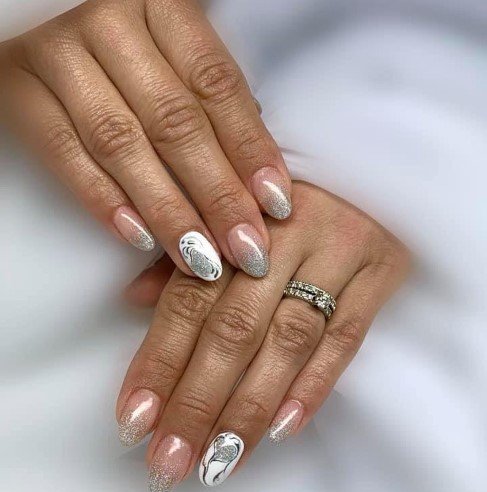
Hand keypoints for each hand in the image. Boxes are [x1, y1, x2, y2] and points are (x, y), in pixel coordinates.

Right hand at [0, 0, 290, 278]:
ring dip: (167, 209)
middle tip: (245, 250)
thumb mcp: (174, 64)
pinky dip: (104, 200)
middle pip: (175, 121)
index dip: (249, 150)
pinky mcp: (18, 87)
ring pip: (122, 143)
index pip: (216, 87)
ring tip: (200, 257)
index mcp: (163, 6)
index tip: (274, 205)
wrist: (38, 32)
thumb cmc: (129, 59)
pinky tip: (140, 238)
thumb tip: (257, 181)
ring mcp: (60, 53)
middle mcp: (111, 22)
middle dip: (216, 195)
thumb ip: (210, 111)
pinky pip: (64, 153)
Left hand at [116, 182, 409, 491]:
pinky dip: (314, 385)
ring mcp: (337, 251)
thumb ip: (182, 260)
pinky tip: (282, 430)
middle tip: (170, 463)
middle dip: (197, 402)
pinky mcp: (381, 270)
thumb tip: (132, 302)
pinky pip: (347, 336)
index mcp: (234, 216)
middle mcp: (282, 233)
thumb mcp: (226, 214)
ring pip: (286, 341)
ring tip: (218, 463)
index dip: (158, 362)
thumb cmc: (277, 199)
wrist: (367, 163)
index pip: (187, 300)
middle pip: (232, 329)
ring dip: (249, 408)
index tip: (134, 422)